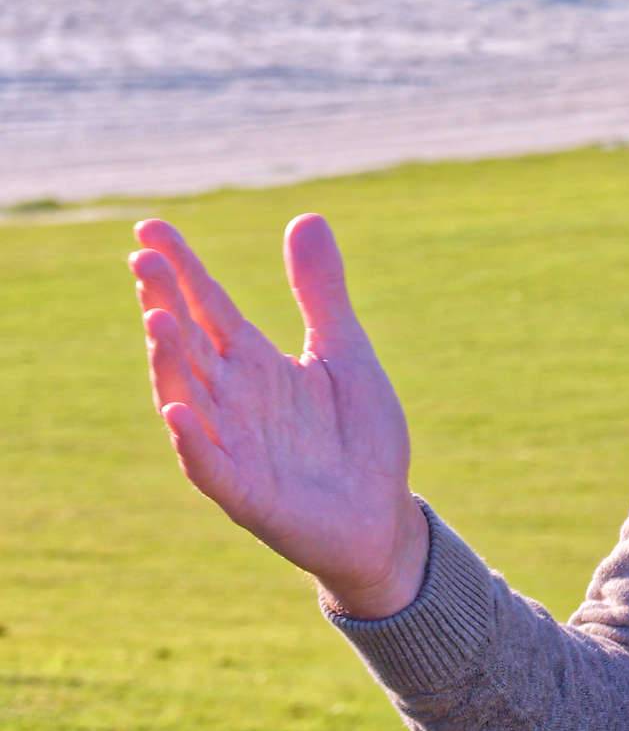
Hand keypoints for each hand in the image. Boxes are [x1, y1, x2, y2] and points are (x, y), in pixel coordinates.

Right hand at [128, 212, 429, 617]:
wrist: (382, 514)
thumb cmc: (360, 435)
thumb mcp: (345, 352)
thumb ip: (322, 293)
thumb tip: (307, 216)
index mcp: (254, 364)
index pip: (208, 306)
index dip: (181, 268)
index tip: (150, 228)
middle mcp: (233, 399)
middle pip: (190, 345)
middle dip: (165, 305)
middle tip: (143, 261)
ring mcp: (234, 445)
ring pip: (188, 398)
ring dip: (170, 363)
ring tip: (158, 320)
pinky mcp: (246, 493)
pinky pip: (209, 465)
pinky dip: (192, 441)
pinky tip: (178, 412)